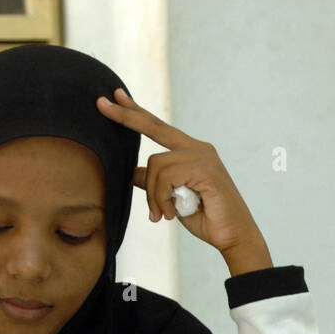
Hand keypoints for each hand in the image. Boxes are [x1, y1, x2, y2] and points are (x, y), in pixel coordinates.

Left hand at [96, 87, 265, 257]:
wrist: (233, 237)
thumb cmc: (207, 219)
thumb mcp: (173, 200)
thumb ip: (155, 184)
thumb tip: (133, 173)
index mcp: (191, 152)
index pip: (158, 127)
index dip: (136, 113)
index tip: (115, 97)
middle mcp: (198, 148)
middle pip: (154, 126)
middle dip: (125, 116)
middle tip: (101, 104)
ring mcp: (203, 156)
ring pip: (155, 164)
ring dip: (153, 195)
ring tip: (160, 215)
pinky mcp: (205, 169)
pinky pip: (166, 177)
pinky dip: (162, 199)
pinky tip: (170, 214)